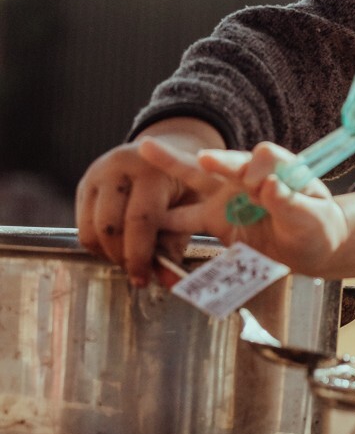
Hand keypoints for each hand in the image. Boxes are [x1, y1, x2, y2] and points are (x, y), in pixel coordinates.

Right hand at [76, 118, 223, 285]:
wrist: (166, 150)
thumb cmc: (184, 184)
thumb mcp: (192, 206)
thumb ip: (177, 243)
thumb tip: (167, 283)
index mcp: (153, 170)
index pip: (140, 220)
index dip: (139, 255)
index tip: (143, 280)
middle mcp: (120, 167)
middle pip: (109, 226)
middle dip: (121, 257)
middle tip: (136, 272)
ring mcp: (97, 174)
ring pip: (90, 228)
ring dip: (106, 253)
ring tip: (127, 259)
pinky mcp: (84, 184)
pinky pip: (82, 225)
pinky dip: (97, 244)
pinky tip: (117, 246)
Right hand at [139, 138, 354, 280]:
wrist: (311, 247)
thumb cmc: (318, 226)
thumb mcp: (313, 217)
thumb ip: (292, 203)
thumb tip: (272, 186)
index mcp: (278, 169)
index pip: (264, 157)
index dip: (260, 168)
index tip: (262, 187)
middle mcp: (249, 178)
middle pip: (224, 161)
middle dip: (209, 157)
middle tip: (193, 154)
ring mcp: (228, 198)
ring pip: (197, 181)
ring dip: (172, 168)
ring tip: (144, 151)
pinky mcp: (216, 221)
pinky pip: (187, 221)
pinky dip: (166, 224)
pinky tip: (142, 220)